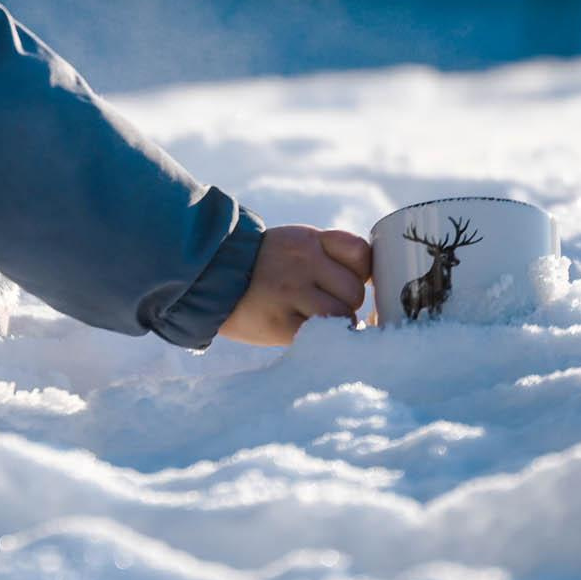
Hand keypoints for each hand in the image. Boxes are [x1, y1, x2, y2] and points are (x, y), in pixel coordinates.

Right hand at [216, 224, 373, 345]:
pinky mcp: (280, 323)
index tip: (347, 281)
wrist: (208, 278)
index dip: (359, 272)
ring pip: (342, 315)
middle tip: (322, 306)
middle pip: (354, 291)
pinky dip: (322, 339)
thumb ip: (330, 253)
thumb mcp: (294, 243)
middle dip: (345, 303)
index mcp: (308, 240)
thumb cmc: (260, 265)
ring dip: (335, 324)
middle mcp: (302, 262)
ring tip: (314, 321)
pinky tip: (309, 335)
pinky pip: (320, 336)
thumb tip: (371, 279)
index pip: (360, 254)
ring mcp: (290, 292)